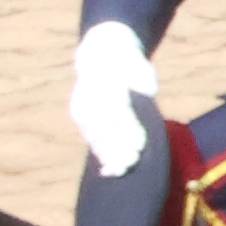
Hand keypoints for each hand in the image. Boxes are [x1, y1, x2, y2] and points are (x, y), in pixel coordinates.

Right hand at [69, 21, 158, 179]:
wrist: (102, 53)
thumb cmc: (130, 65)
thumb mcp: (139, 69)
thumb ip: (142, 83)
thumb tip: (146, 93)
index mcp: (107, 83)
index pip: (118, 111)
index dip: (128, 129)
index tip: (139, 144)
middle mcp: (90, 96)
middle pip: (104, 127)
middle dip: (117, 147)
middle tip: (132, 164)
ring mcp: (82, 106)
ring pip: (95, 134)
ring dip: (108, 155)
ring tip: (121, 171)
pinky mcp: (79, 115)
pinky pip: (90, 136)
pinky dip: (100, 153)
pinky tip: (108, 169)